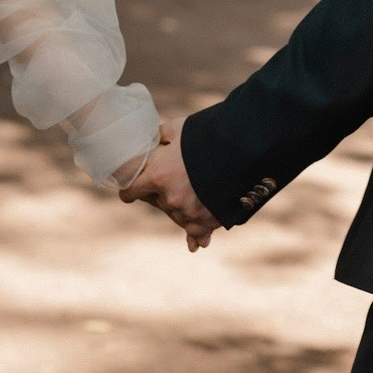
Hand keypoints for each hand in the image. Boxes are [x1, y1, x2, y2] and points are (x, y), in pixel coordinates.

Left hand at [118, 115, 222, 250]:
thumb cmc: (206, 135)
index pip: (133, 191)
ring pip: (178, 216)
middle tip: (174, 184)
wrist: (243, 148)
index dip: (130, 191)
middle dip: (163, 195)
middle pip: (159, 203)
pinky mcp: (209, 220)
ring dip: (182, 211)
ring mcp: (190, 212)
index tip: (129, 193)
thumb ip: (164, 136)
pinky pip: (197, 231)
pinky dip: (198, 235)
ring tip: (189, 205)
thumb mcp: (179, 128)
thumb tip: (157, 138)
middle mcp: (170, 198)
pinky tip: (196, 244)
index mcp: (158, 176)